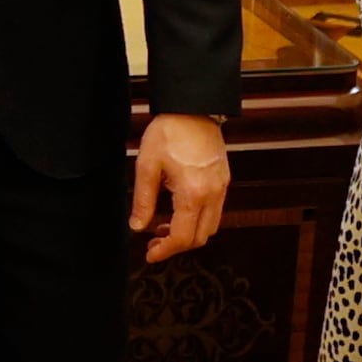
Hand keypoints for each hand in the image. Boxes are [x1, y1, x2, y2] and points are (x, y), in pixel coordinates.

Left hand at [130, 112, 230, 264]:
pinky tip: (179, 211)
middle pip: (200, 237)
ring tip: (164, 227)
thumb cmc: (169, 132)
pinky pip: (215, 211)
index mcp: (193, 194)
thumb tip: (137, 226)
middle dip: (177, 245)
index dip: (165, 250)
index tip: (150, 254)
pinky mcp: (224, 180)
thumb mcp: (147, 166)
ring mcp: (222, 188)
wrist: (193, 108)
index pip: (183, 237)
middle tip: (154, 242)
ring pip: (210, 226)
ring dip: (189, 234)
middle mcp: (213, 195)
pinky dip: (198, 219)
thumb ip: (143, 200)